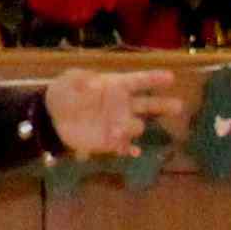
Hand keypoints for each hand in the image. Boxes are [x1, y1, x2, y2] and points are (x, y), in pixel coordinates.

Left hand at [47, 68, 167, 159]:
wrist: (51, 118)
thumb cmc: (63, 93)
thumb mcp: (69, 80)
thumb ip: (81, 79)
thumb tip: (94, 83)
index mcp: (115, 86)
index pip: (138, 81)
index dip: (153, 79)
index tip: (170, 77)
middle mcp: (122, 105)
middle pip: (149, 105)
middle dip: (164, 105)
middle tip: (179, 106)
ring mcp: (118, 124)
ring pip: (137, 126)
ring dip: (131, 127)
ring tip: (118, 129)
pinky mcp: (110, 141)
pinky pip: (125, 147)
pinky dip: (130, 149)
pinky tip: (134, 152)